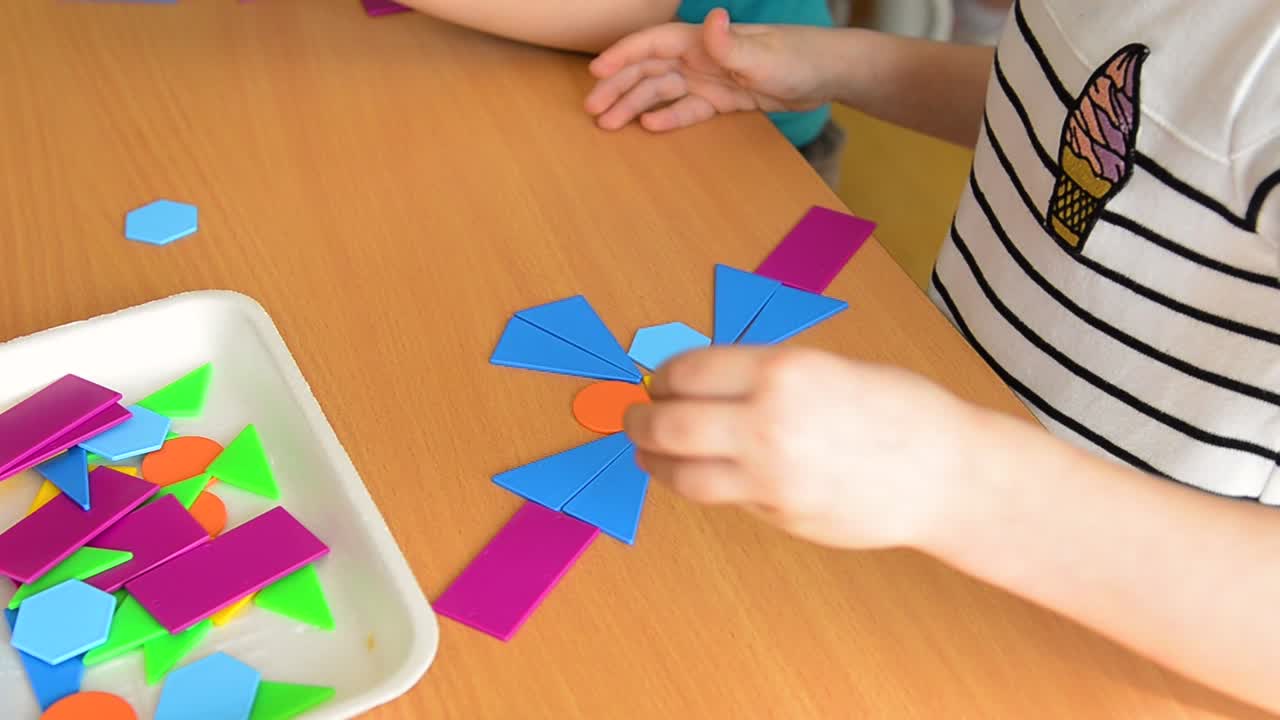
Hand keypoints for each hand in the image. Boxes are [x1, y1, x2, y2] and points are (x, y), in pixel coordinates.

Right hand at [585, 8, 832, 132]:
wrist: (827, 74)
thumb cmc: (798, 56)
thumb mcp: (765, 54)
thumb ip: (733, 45)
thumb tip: (712, 20)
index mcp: (703, 40)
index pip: (653, 44)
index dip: (622, 55)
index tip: (596, 71)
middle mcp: (700, 57)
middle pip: (649, 70)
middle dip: (619, 87)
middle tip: (593, 110)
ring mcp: (709, 79)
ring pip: (662, 92)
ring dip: (635, 106)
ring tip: (609, 125)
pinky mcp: (722, 99)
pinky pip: (688, 109)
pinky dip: (669, 118)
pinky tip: (649, 128)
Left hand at [624, 346, 986, 549]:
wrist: (945, 472)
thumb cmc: (896, 409)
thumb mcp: (826, 368)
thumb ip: (764, 378)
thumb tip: (702, 384)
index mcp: (782, 370)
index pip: (689, 371)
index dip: (663, 378)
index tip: (656, 382)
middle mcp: (768, 422)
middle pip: (671, 424)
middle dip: (641, 421)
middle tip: (634, 419)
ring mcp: (771, 475)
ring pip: (683, 475)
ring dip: (654, 462)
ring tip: (647, 454)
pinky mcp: (779, 513)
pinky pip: (723, 498)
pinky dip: (700, 485)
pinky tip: (695, 476)